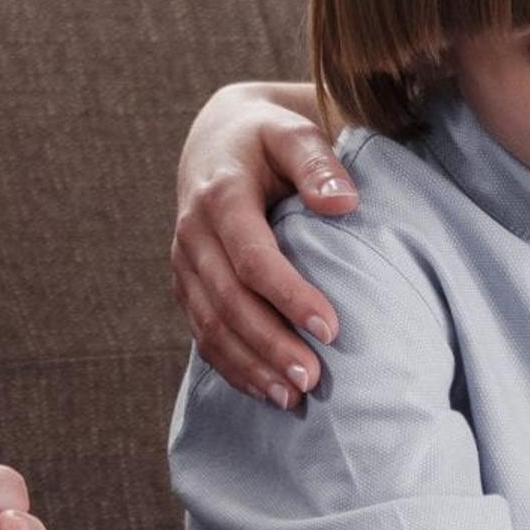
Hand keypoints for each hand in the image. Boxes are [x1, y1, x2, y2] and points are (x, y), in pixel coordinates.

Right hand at [171, 81, 354, 407]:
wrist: (218, 138)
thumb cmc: (269, 136)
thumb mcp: (293, 131)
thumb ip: (318, 162)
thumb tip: (344, 202)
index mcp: (220, 196)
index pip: (252, 258)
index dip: (289, 296)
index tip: (331, 329)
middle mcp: (193, 234)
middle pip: (228, 301)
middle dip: (270, 344)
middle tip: (314, 379)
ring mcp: (185, 263)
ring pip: (211, 325)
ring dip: (250, 365)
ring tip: (293, 398)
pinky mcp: (187, 283)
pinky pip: (203, 332)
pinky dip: (232, 365)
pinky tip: (266, 391)